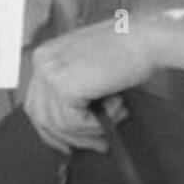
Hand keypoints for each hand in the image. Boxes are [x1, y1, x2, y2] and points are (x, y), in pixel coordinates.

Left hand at [23, 19, 157, 154]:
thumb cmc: (128, 50)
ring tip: (116, 116)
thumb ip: (73, 91)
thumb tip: (67, 129)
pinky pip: (73, 123)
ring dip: (91, 130)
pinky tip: (116, 107)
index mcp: (45, 55)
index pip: (36, 103)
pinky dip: (96, 124)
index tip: (67, 145)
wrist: (147, 38)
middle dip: (69, 137)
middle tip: (96, 145)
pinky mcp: (63, 86)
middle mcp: (42, 61)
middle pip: (42, 117)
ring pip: (59, 124)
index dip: (52, 130)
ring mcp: (50, 73)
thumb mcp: (89, 68)